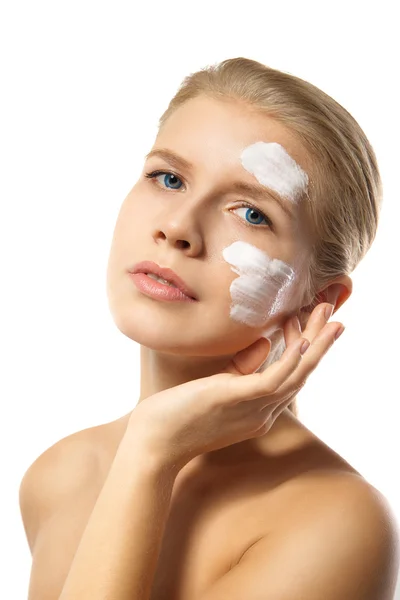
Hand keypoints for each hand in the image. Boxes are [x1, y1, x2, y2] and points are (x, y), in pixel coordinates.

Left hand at [125, 303, 343, 472]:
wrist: (153, 445)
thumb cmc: (178, 417)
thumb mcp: (216, 389)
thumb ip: (241, 369)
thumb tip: (262, 344)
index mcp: (257, 411)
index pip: (289, 378)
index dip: (304, 351)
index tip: (306, 325)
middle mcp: (262, 412)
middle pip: (301, 375)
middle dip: (320, 345)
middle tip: (337, 319)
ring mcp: (252, 408)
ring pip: (295, 375)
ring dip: (316, 346)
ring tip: (332, 321)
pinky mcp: (236, 399)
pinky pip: (273, 379)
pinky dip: (290, 359)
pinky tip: (302, 340)